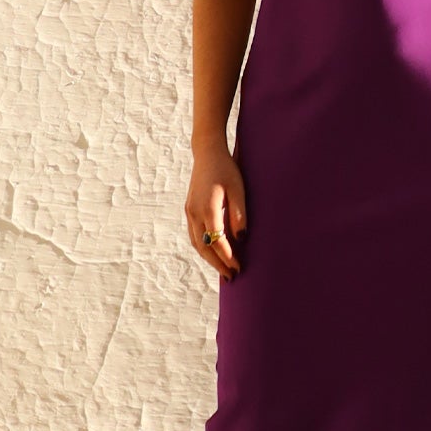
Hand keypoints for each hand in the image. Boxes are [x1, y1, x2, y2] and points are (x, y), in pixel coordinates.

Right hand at [185, 146, 246, 283]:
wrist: (207, 153)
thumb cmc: (227, 169)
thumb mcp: (239, 189)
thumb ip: (239, 214)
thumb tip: (241, 239)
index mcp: (207, 208)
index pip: (217, 241)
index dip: (228, 256)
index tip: (239, 267)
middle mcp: (194, 213)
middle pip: (204, 247)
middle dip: (218, 264)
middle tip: (232, 277)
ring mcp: (189, 212)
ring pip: (196, 243)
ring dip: (209, 259)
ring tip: (223, 270)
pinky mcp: (189, 210)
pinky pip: (194, 235)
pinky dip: (203, 248)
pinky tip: (213, 253)